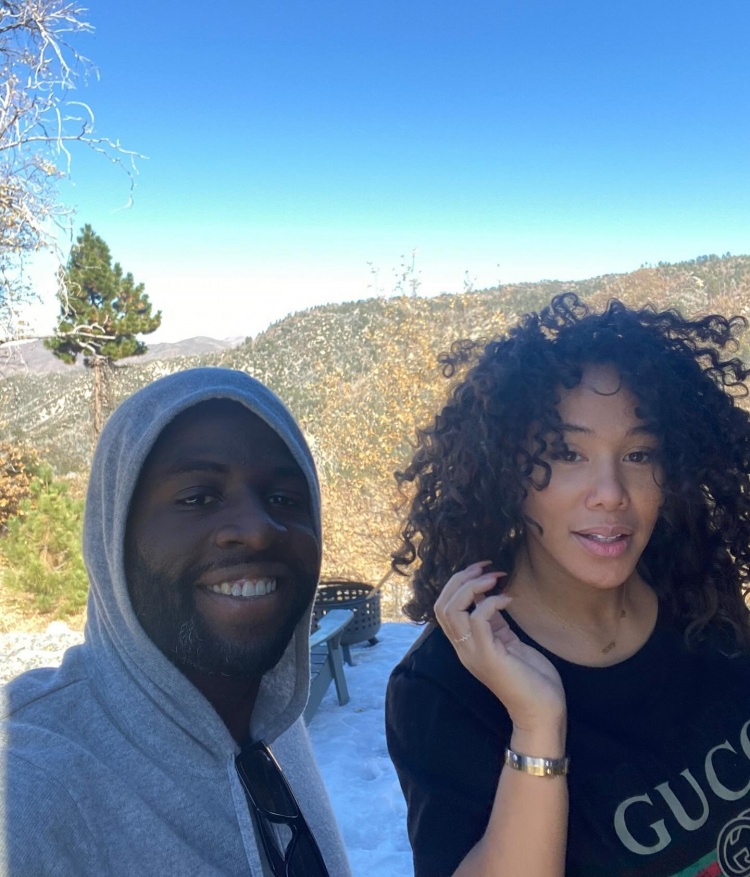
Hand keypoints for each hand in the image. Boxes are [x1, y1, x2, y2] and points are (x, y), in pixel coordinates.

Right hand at [435, 562, 566, 733]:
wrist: (542, 712)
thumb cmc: (532, 679)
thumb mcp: (508, 642)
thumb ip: (494, 623)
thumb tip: (488, 595)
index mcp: (466, 644)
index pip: (444, 608)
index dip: (458, 584)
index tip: (481, 570)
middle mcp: (463, 648)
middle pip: (441, 605)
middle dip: (460, 579)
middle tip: (484, 568)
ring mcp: (473, 652)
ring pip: (451, 610)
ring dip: (472, 586)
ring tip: (494, 578)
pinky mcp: (488, 656)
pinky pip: (477, 619)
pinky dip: (491, 602)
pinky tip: (508, 599)